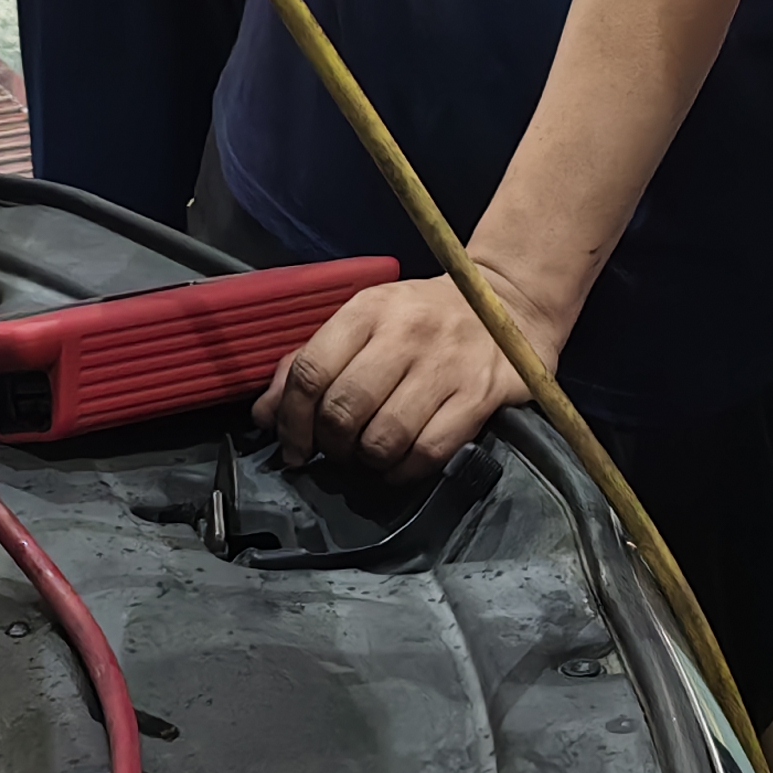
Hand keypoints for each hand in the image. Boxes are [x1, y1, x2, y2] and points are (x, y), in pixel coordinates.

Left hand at [256, 262, 561, 479]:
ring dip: (367, 460)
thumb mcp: (366, 321)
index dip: (292, 420)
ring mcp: (446, 365)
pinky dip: (404, 470)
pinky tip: (400, 462)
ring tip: (370, 454)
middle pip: (344, 410)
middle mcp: (406, 333)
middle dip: (330, 444)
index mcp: (370, 309)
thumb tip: (264, 415)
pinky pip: (427, 452)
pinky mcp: (480, 394)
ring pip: (383, 438)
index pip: (311, 372)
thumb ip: (311, 361)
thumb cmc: (422, 318)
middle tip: (337, 450)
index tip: (293, 446)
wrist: (508, 302)